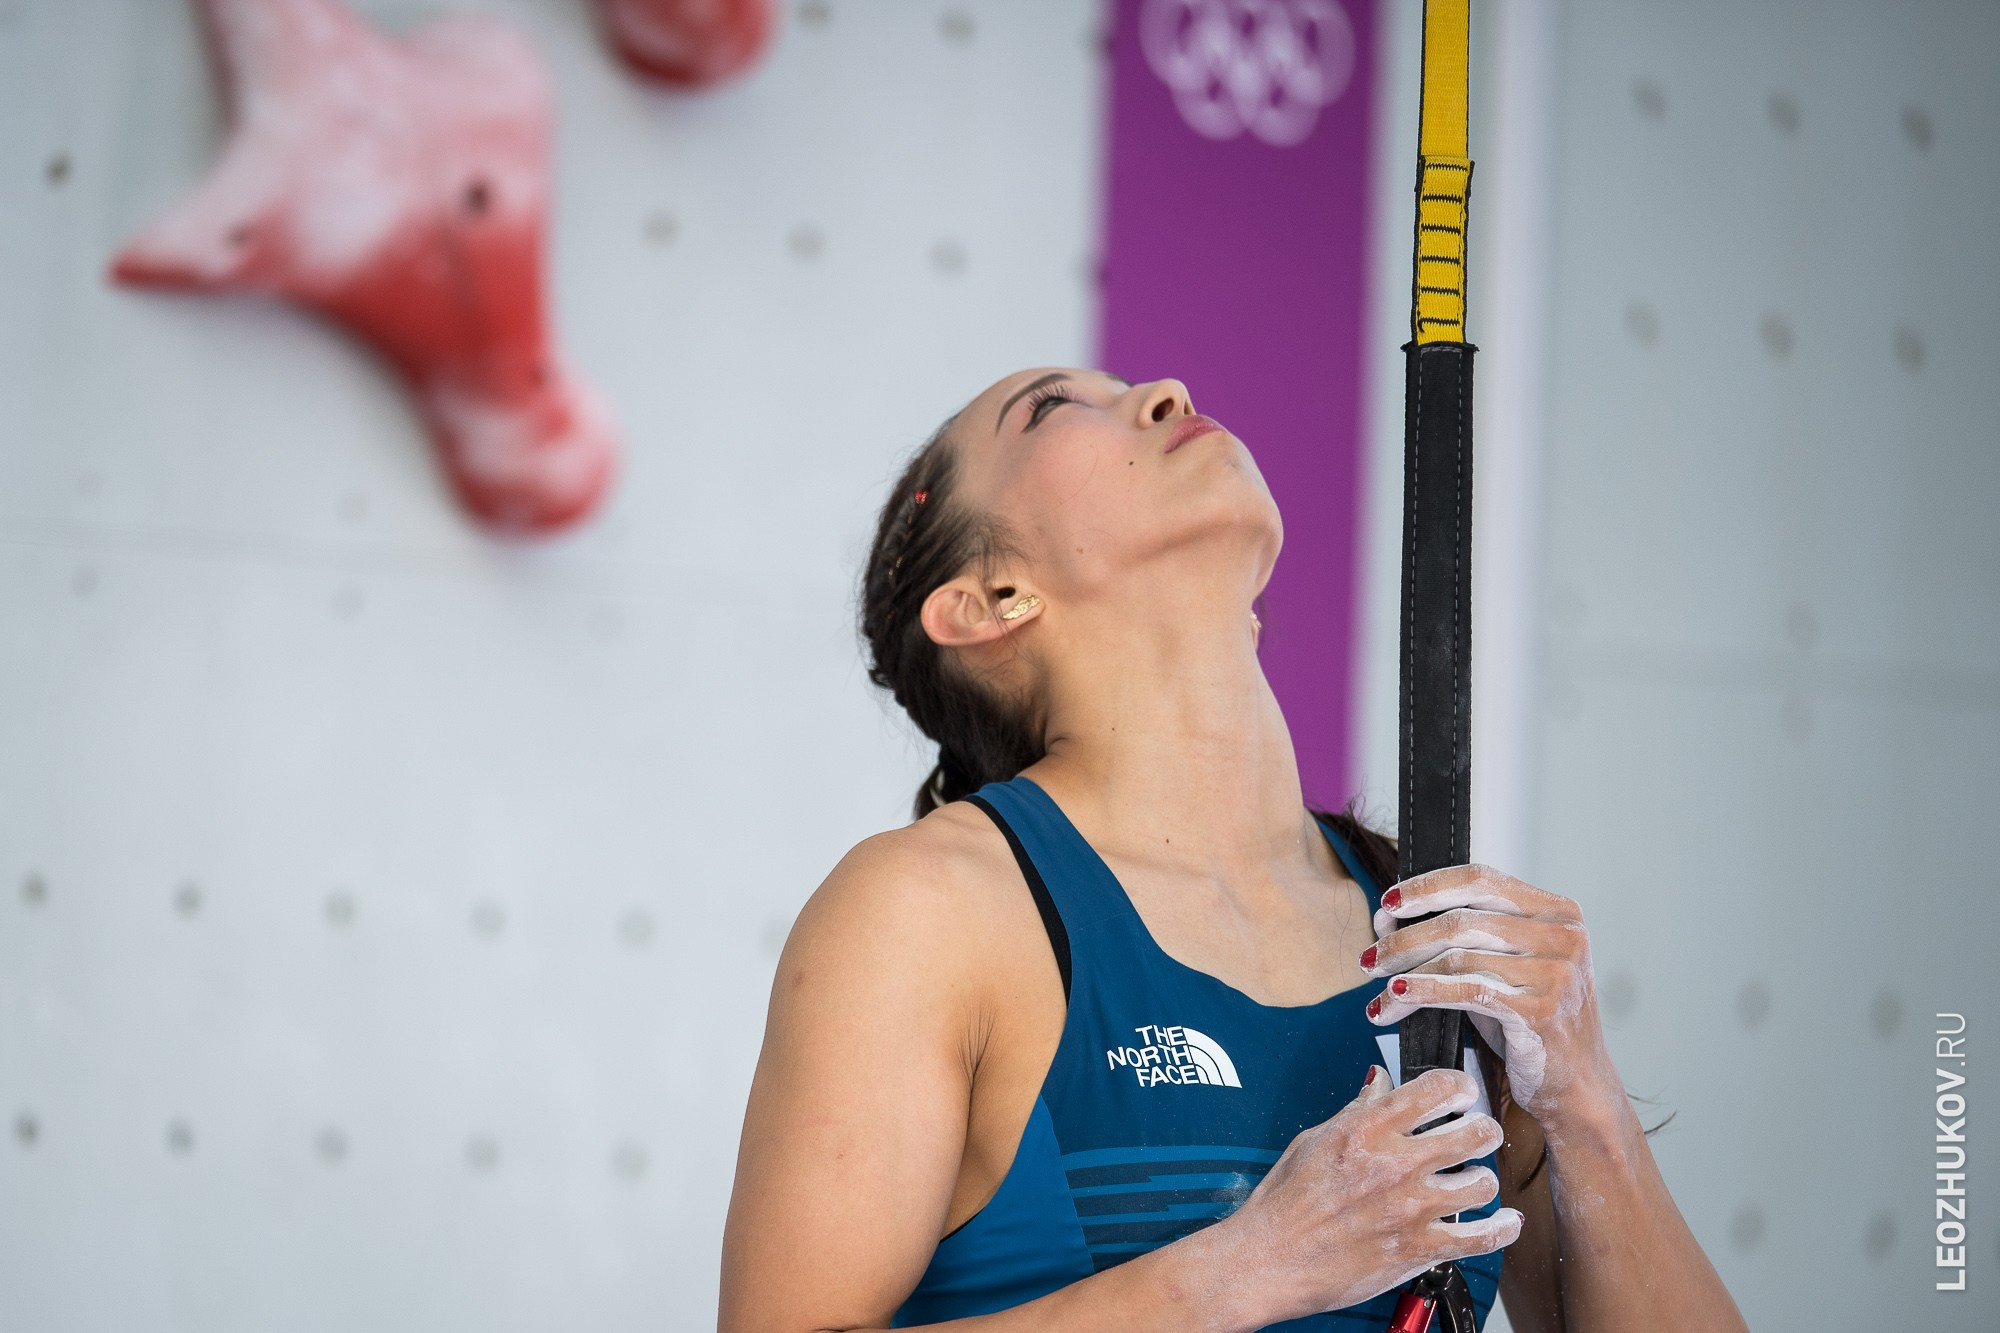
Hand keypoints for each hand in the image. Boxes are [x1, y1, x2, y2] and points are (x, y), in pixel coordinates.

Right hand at [1217, 1066, 1521, 1323]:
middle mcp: (1395, 1164)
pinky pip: (1481, 1237)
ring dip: (1482, 1180)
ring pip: (1483, 1182)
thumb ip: (1357, 1110)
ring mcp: (1410, 1208)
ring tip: (1472, 1181)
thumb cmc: (1283, 1204)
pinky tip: (1505, 1222)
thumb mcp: (1314, 1140)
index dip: (1460, 1086)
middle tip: (1477, 1134)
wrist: (1269, 1260)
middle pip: (1475, 1131)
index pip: (1437, 1088)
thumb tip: (1380, 1083)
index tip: (1462, 1093)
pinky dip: (1501, 1229)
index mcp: (1367, 1129)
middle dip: (1482, 1129)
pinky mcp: (1418, 1249)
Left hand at [1360, 864, 1618, 1123]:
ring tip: (1378, 992)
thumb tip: (1387, 915)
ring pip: (1457, 959)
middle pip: (1461, 921)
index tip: (1387, 903)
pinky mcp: (1541, 1011)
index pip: (1479, 879)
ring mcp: (1556, 973)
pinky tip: (1395, 1001)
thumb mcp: (1499, 966)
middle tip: (1370, 959)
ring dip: (1405, 975)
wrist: (1575, 1084)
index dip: (1426, 887)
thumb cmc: (1528, 1020)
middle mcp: (1563, 936)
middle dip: (1405, 940)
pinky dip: (1422, 994)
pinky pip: (1465, 992)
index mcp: (1557, 911)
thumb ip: (1456, 937)